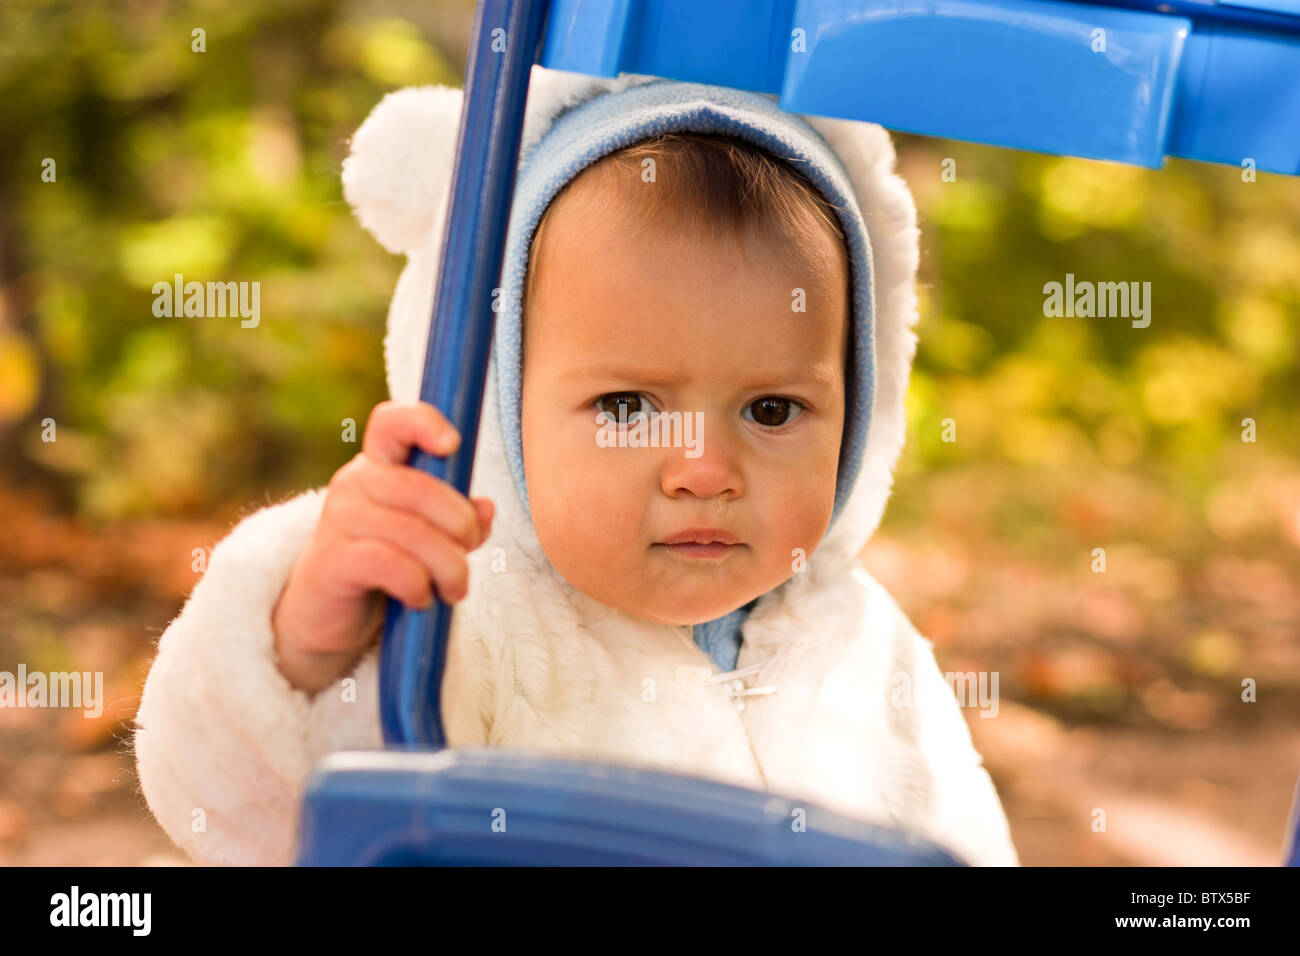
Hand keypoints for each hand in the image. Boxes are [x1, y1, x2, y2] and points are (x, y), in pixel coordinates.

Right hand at [271, 399, 493, 693]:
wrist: (327, 614)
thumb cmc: (386, 567)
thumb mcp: (431, 539)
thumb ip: (461, 521)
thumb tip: (485, 508)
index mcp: (380, 465)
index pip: (392, 422)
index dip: (424, 423)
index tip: (453, 445)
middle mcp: (354, 482)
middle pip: (420, 488)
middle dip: (460, 525)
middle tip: (468, 553)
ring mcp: (338, 518)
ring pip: (412, 532)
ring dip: (448, 566)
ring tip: (454, 588)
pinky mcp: (331, 559)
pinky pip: (391, 564)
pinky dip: (418, 586)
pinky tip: (420, 598)